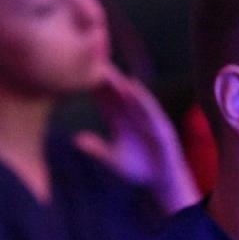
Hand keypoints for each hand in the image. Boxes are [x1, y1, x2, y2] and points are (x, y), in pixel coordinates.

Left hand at [74, 66, 199, 213]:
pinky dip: (141, 98)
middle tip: (89, 59)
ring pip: (131, 96)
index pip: (103, 98)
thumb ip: (97, 149)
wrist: (163, 180)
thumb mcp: (114, 160)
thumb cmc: (138, 168)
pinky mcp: (159, 125)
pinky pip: (149, 108)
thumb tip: (76, 139)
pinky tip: (132, 87)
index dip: (91, 85)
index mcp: (119, 120)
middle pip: (116, 91)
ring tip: (107, 70)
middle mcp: (133, 114)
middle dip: (104, 76)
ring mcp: (147, 118)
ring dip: (120, 83)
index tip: (76, 71)